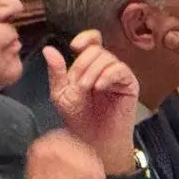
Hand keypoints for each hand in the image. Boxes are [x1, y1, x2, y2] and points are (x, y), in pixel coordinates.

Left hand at [46, 32, 140, 171]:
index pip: (92, 40)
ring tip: (86, 88)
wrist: (93, 140)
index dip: (86, 38)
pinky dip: (108, 75)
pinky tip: (99, 87)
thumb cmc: (78, 118)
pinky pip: (121, 70)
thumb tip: (48, 49)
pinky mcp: (130, 85)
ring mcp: (119, 76)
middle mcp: (105, 67)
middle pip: (97, 49)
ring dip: (93, 71)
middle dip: (83, 64)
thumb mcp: (61, 93)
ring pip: (108, 58)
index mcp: (89, 65)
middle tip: (78, 84)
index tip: (74, 47)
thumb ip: (56, 72)